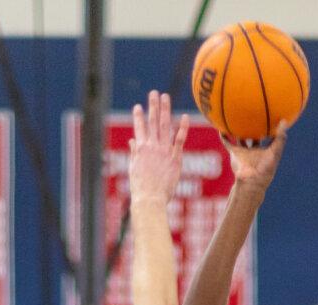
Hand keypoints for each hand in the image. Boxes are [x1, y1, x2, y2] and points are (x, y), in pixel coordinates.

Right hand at [129, 90, 189, 204]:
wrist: (150, 198)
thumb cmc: (140, 187)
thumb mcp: (134, 168)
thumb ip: (135, 152)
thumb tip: (132, 141)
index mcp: (140, 149)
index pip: (139, 128)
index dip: (138, 117)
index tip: (137, 106)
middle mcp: (152, 147)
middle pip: (153, 122)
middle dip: (153, 106)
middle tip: (154, 93)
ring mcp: (164, 151)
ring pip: (165, 126)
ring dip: (165, 110)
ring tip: (165, 97)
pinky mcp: (175, 158)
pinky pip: (180, 140)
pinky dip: (182, 128)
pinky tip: (185, 117)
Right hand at [224, 121, 286, 191]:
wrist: (250, 179)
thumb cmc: (265, 168)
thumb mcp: (275, 151)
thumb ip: (280, 138)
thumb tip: (284, 121)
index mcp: (264, 150)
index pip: (268, 138)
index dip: (270, 130)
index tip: (271, 119)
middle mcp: (253, 150)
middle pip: (254, 137)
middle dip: (254, 129)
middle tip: (254, 117)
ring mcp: (243, 151)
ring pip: (240, 139)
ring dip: (238, 132)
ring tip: (236, 120)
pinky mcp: (234, 152)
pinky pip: (227, 142)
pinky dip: (223, 136)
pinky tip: (221, 128)